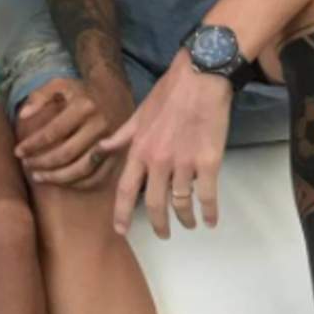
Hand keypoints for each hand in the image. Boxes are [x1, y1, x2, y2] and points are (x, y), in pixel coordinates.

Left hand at [13, 76, 129, 189]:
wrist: (113, 94)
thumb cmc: (80, 91)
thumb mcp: (59, 84)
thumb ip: (39, 97)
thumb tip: (22, 116)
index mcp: (84, 107)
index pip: (53, 132)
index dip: (33, 144)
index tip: (18, 151)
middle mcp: (100, 126)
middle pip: (66, 154)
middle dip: (42, 163)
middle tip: (27, 165)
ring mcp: (111, 143)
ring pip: (81, 170)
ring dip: (57, 178)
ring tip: (38, 176)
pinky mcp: (118, 156)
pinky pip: (96, 177)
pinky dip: (77, 183)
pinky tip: (61, 181)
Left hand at [99, 51, 232, 238]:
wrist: (200, 78)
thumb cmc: (168, 94)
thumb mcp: (138, 114)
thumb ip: (121, 137)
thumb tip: (102, 150)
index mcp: (139, 149)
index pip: (125, 189)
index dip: (122, 213)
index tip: (121, 230)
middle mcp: (158, 160)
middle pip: (154, 204)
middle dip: (158, 225)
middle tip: (162, 234)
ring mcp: (184, 163)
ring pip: (181, 204)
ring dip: (185, 220)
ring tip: (189, 224)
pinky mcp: (209, 162)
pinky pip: (208, 196)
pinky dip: (210, 212)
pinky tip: (211, 219)